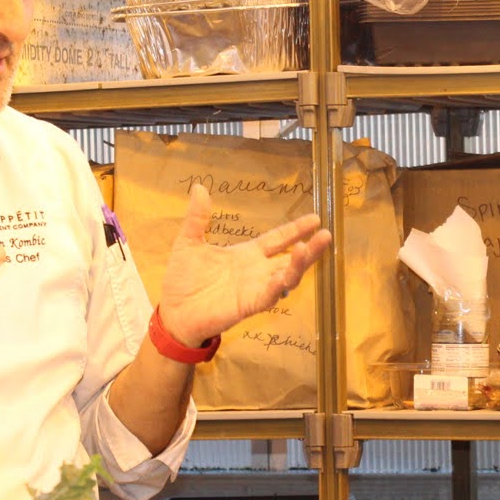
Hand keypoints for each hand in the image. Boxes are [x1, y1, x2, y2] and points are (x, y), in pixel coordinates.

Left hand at [155, 183, 332, 345]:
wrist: (174, 312)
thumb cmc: (183, 280)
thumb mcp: (189, 242)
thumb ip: (198, 218)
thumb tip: (199, 187)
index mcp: (246, 255)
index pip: (278, 239)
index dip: (295, 230)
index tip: (314, 219)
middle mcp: (257, 271)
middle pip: (291, 258)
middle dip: (310, 248)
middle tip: (326, 234)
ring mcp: (255, 289)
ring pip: (286, 276)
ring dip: (300, 264)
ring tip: (308, 249)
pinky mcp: (248, 305)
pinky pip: (268, 296)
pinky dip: (278, 286)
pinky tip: (285, 277)